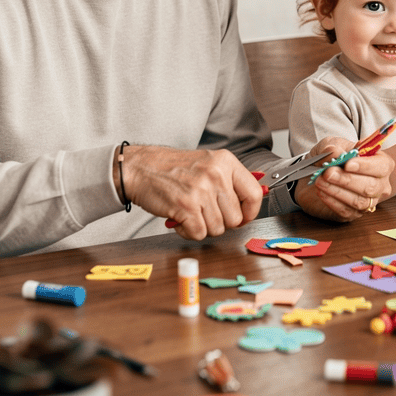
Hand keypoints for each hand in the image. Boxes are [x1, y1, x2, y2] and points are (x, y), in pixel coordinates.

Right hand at [121, 146, 262, 239]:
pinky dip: (188, 232)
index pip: (254, 194)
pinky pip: (199, 233)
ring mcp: (201, 190)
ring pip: (217, 229)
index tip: (242, 217)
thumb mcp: (208, 164)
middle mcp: (216, 174)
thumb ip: (229, 182)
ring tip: (191, 212)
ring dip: (203, 227)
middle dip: (221, 222)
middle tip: (205, 213)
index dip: (250, 212)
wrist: (141, 168)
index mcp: (226, 162)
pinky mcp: (186, 206)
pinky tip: (181, 219)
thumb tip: (249, 207)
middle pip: (235, 218)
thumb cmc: (173, 169)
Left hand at [295, 137, 393, 221]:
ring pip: (359, 201)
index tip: (348, 164)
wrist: (316, 173)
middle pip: (371, 186)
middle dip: (347, 180)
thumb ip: (334, 147)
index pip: (382, 167)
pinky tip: (321, 192)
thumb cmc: (332, 156)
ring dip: (337, 191)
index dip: (366, 166)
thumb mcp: (331, 144)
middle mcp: (379, 184)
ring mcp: (368, 201)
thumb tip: (335, 152)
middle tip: (329, 173)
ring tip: (320, 181)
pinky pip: (346, 211)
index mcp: (381, 163)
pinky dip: (332, 201)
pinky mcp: (353, 214)